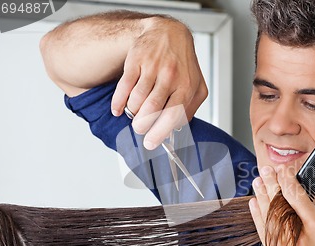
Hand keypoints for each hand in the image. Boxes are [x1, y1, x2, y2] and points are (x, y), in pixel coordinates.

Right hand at [112, 17, 207, 149]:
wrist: (169, 33)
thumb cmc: (182, 64)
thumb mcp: (196, 85)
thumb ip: (190, 108)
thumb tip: (178, 130)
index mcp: (187, 86)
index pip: (172, 116)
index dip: (159, 133)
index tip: (150, 143)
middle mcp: (170, 77)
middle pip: (152, 110)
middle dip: (142, 125)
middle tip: (139, 130)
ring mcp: (153, 68)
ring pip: (137, 100)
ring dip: (132, 113)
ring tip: (134, 115)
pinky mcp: (136, 61)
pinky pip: (124, 87)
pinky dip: (119, 103)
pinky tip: (118, 110)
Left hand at [249, 165, 314, 245]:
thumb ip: (300, 201)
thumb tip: (288, 182)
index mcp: (288, 224)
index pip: (282, 195)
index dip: (280, 180)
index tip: (278, 168)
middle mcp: (276, 235)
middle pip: (270, 204)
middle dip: (268, 186)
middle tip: (264, 170)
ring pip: (263, 216)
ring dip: (260, 198)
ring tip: (257, 183)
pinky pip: (261, 232)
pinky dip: (257, 217)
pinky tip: (254, 206)